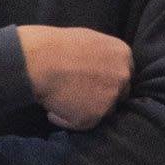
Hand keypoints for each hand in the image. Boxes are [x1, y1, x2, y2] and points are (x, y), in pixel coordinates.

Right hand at [17, 26, 136, 129]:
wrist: (40, 61)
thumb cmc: (56, 46)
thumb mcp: (89, 40)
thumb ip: (102, 55)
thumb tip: (98, 65)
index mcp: (122, 54)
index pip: (123, 73)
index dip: (109, 79)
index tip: (95, 83)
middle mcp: (122, 76)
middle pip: (119, 92)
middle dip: (103, 95)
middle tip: (80, 95)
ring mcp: (111, 97)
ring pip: (104, 110)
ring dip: (86, 109)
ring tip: (62, 101)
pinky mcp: (95, 116)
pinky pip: (82, 124)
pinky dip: (67, 120)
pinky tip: (53, 110)